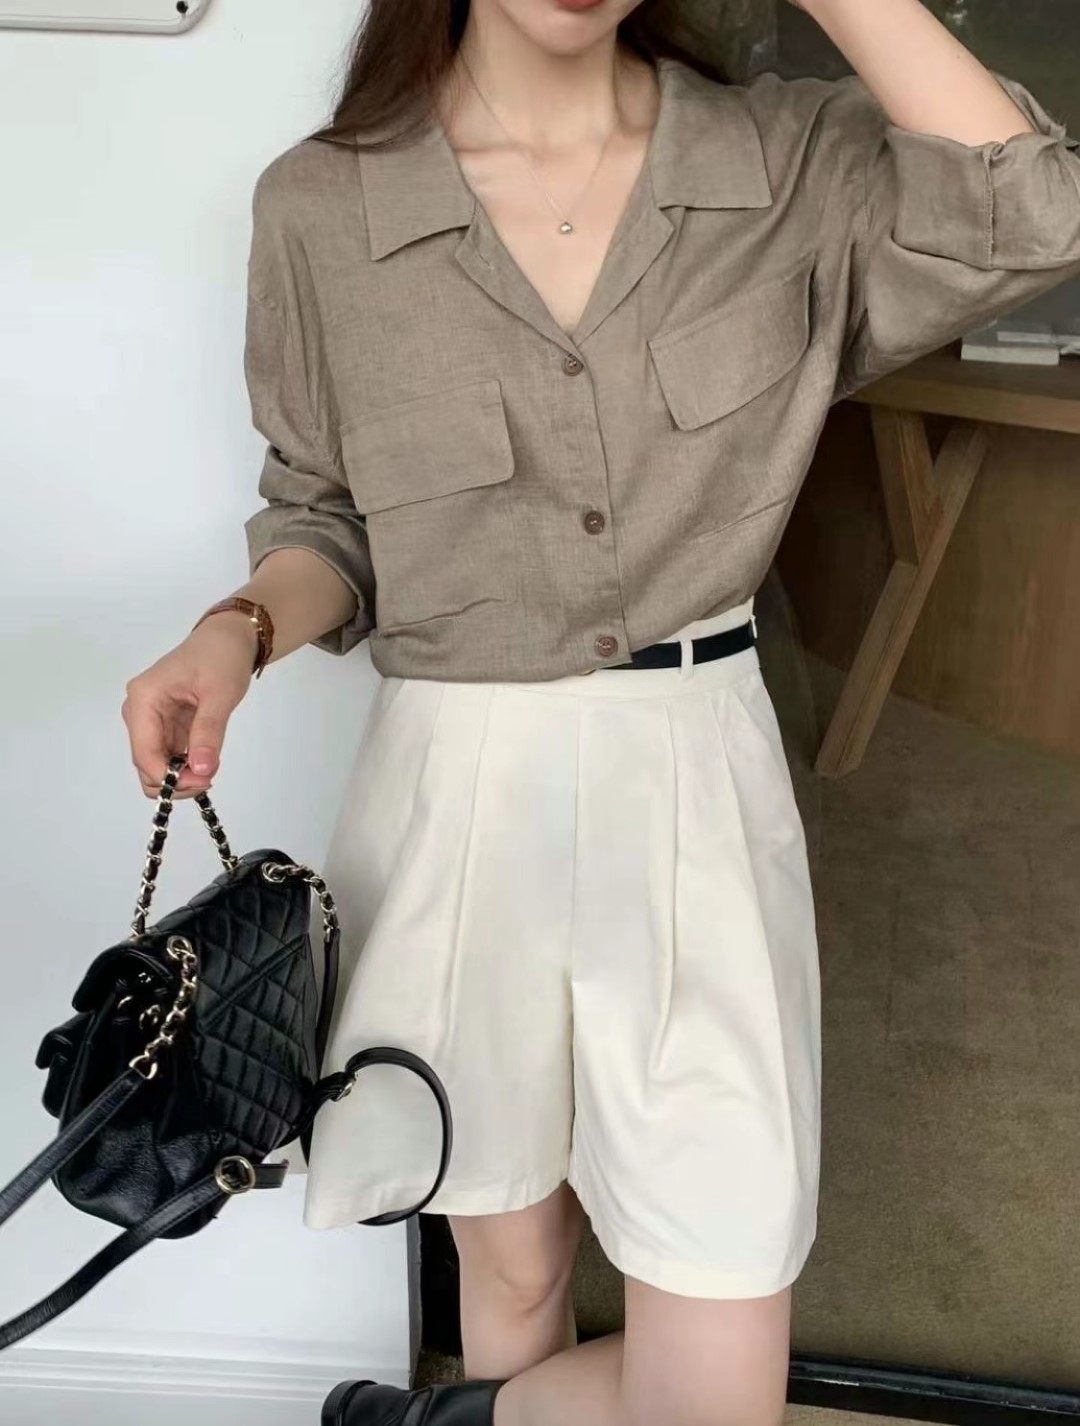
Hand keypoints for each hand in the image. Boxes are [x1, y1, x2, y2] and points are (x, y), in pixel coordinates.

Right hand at [121, 615, 256, 799]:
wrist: (228, 638)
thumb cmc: (222, 657)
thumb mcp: (221, 693)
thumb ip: (209, 731)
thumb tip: (201, 770)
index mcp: (143, 698)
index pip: (144, 753)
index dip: (169, 777)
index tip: (203, 782)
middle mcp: (139, 711)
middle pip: (145, 763)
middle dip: (174, 780)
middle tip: (209, 778)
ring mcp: (150, 719)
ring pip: (155, 764)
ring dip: (180, 775)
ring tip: (211, 768)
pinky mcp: (164, 725)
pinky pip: (168, 755)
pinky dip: (185, 765)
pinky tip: (206, 761)